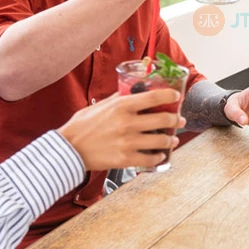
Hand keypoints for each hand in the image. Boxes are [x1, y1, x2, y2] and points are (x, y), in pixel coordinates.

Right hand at [57, 91, 183, 170]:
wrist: (68, 149)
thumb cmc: (82, 125)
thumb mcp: (100, 105)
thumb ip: (119, 98)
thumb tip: (134, 90)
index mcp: (121, 106)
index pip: (154, 97)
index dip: (170, 96)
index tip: (176, 97)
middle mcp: (127, 123)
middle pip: (163, 119)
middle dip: (176, 120)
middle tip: (180, 120)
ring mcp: (127, 142)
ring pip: (161, 141)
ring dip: (171, 140)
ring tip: (172, 140)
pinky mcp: (125, 159)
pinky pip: (150, 159)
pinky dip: (158, 157)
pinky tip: (160, 155)